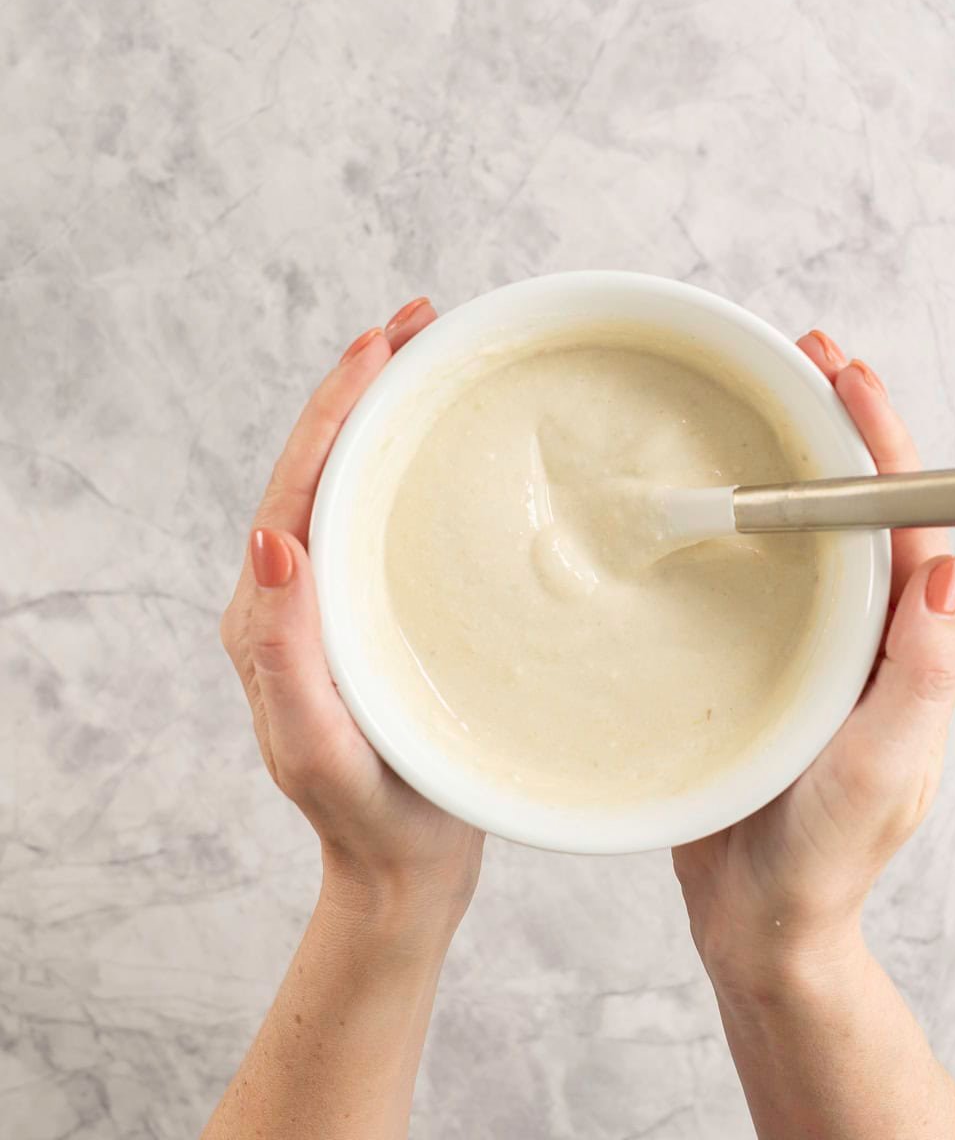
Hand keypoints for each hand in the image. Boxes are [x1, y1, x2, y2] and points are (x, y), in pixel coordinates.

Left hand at [220, 298, 482, 935]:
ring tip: (434, 358)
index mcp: (272, 614)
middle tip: (420, 323)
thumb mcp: (317, 746)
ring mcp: (339, 601)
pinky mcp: (377, 613)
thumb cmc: (369, 815)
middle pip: (324, 465)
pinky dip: (413, 464)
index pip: (297, 485)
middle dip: (366, 387)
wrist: (402, 866)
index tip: (382, 343)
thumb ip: (282, 653)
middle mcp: (298, 595)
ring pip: (356, 484)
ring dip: (390, 415)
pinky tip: (449, 447)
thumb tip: (269, 541)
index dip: (338, 408)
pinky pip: (388, 520)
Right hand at [673, 329, 954, 988]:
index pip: (903, 521)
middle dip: (836, 427)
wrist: (760, 915)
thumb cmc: (826, 853)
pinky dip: (739, 523)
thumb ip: (922, 674)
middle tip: (801, 360)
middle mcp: (859, 634)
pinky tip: (705, 500)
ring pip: (803, 533)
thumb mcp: (884, 766)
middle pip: (854, 508)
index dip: (880, 442)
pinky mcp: (754, 663)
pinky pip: (753, 577)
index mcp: (901, 647)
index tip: (847, 378)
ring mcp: (805, 646)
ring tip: (756, 405)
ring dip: (787, 462)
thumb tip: (950, 568)